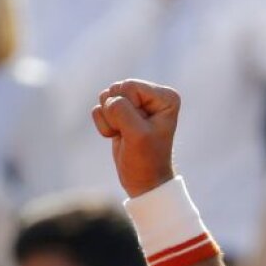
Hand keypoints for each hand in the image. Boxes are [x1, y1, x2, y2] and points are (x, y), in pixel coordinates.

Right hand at [92, 80, 180, 197]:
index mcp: (166, 97)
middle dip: (116, 114)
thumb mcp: (137, 134)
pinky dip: (104, 125)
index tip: (140, 128)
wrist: (143, 179)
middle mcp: (152, 96)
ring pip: (106, 98)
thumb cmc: (146, 159)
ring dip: (109, 120)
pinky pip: (99, 108)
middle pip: (116, 89)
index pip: (129, 86)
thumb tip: (108, 98)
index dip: (128, 108)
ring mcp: (136, 103)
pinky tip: (119, 136)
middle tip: (131, 132)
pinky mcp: (121, 112)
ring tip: (126, 135)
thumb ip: (121, 110)